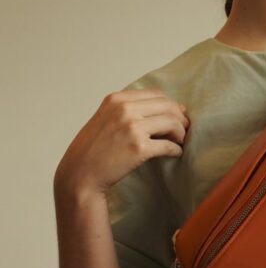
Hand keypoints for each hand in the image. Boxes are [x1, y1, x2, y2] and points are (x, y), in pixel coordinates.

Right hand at [54, 88, 189, 198]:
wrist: (80, 173)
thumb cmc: (93, 149)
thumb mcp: (106, 118)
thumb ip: (129, 110)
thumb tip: (164, 108)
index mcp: (117, 99)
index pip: (157, 94)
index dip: (171, 105)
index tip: (176, 116)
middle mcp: (125, 109)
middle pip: (168, 107)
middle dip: (180, 119)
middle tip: (183, 131)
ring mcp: (132, 128)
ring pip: (172, 123)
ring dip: (181, 134)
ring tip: (179, 142)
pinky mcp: (139, 148)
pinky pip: (169, 145)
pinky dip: (176, 150)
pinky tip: (175, 154)